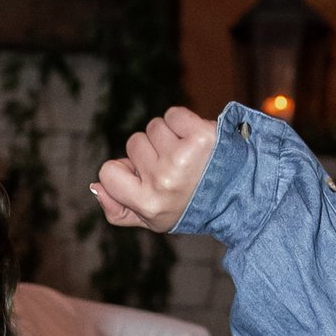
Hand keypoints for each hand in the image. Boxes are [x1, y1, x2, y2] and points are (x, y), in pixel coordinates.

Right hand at [92, 105, 218, 233]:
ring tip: (188, 155)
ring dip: (168, 135)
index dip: (124, 169)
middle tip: (176, 168)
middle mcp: (163, 182)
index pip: (108, 172)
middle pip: (134, 144)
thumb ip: (119, 210)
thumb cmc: (191, 207)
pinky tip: (195, 140)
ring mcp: (182, 158)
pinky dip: (182, 122)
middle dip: (151, 151)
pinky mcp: (201, 137)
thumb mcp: (154, 220)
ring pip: (154, 127)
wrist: (240, 196)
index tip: (145, 176)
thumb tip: (95, 187)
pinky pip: (174, 114)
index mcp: (147, 204)